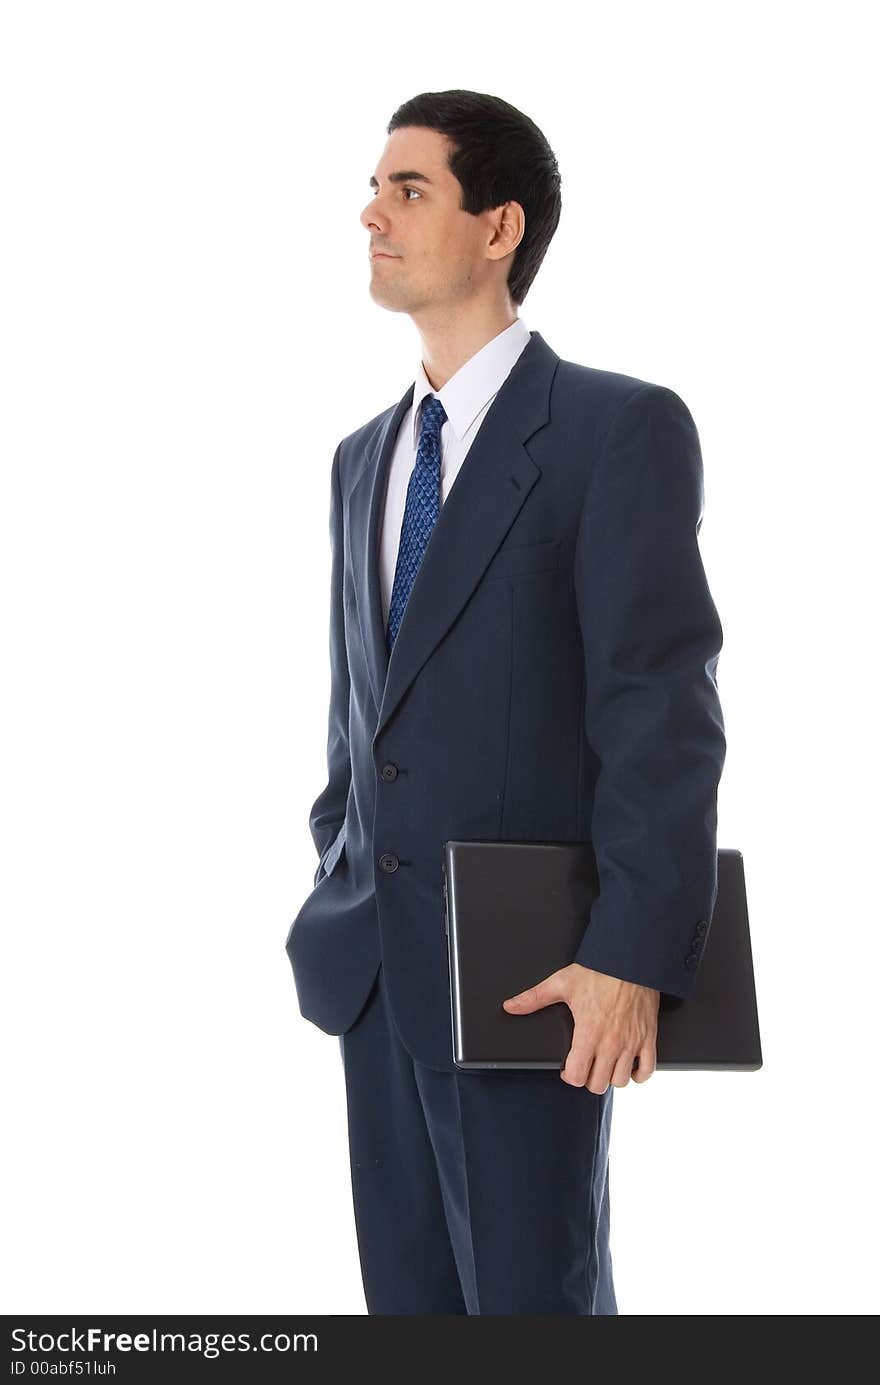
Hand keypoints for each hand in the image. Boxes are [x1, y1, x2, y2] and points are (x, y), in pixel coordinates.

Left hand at [502, 963, 659, 1091]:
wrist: (630, 960)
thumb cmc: (598, 971)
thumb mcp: (562, 983)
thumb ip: (534, 998)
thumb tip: (511, 1006)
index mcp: (588, 1033)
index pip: (577, 1077)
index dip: (569, 1076)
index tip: (568, 1068)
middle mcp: (610, 1043)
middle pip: (598, 1084)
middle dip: (588, 1079)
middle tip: (586, 1066)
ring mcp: (631, 1043)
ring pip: (621, 1081)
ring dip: (611, 1077)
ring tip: (605, 1065)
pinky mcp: (648, 1038)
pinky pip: (647, 1071)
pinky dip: (639, 1074)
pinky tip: (629, 1066)